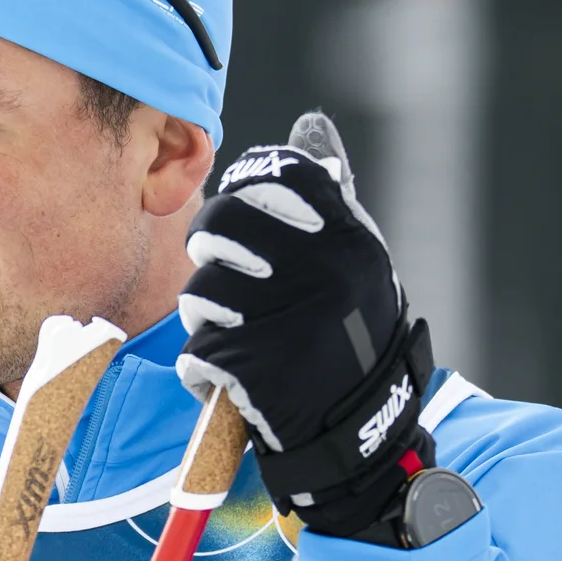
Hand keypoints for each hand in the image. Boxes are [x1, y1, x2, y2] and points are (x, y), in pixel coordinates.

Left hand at [176, 111, 432, 539]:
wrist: (364, 433)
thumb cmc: (355, 337)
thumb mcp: (358, 262)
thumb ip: (329, 196)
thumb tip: (309, 126)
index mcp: (348, 240)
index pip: (280, 174)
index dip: (245, 187)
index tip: (242, 208)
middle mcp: (319, 272)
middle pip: (220, 227)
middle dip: (210, 251)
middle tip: (224, 274)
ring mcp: (283, 319)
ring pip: (200, 293)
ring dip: (207, 319)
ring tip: (239, 338)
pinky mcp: (252, 368)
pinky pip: (197, 352)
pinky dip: (206, 373)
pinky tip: (236, 383)